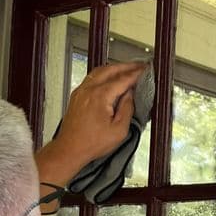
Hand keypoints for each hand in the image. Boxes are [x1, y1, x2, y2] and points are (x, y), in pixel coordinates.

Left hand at [36, 62, 144, 190]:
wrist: (69, 149)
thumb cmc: (91, 143)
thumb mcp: (119, 130)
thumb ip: (127, 109)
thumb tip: (130, 95)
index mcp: (100, 96)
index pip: (123, 79)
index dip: (136, 74)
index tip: (145, 71)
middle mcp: (89, 89)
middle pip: (110, 70)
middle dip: (126, 66)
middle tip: (139, 66)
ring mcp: (81, 91)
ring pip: (99, 71)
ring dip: (114, 68)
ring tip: (126, 70)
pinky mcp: (77, 96)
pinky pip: (92, 78)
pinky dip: (104, 74)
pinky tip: (109, 78)